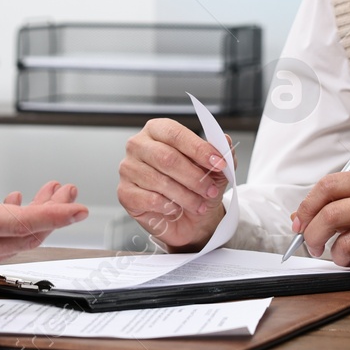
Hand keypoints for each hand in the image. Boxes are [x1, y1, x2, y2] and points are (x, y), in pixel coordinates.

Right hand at [0, 107, 87, 290]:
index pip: (19, 222)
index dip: (53, 213)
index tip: (77, 207)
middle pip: (27, 235)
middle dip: (53, 212)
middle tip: (67, 192)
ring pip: (14, 244)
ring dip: (34, 219)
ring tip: (45, 194)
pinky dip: (12, 229)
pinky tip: (11, 208)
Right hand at [117, 118, 230, 250]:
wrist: (190, 219)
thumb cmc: (197, 187)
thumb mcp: (215, 169)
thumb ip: (221, 152)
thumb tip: (224, 140)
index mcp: (157, 130)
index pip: (176, 134)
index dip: (199, 149)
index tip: (219, 163)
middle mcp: (138, 145)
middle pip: (166, 157)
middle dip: (194, 177)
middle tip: (211, 190)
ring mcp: (128, 168)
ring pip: (160, 181)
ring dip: (186, 196)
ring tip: (198, 204)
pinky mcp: (125, 192)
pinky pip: (149, 199)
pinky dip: (169, 206)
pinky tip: (175, 208)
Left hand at [293, 172, 349, 290]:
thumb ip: (342, 206)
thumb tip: (301, 219)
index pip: (329, 185)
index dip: (307, 205)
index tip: (300, 223)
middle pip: (331, 213)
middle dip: (312, 235)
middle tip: (312, 246)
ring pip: (344, 242)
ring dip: (336, 256)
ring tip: (346, 257)